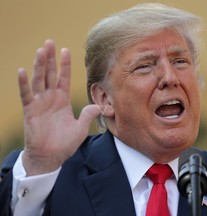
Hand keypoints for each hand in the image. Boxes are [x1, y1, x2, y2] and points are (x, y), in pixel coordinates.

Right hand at [18, 40, 100, 175]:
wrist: (51, 156)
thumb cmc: (65, 143)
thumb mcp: (80, 128)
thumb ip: (88, 115)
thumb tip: (99, 106)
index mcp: (62, 100)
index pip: (64, 78)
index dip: (65, 65)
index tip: (66, 50)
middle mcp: (51, 98)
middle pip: (50, 74)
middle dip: (50, 59)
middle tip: (50, 42)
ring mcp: (39, 103)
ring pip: (39, 80)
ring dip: (39, 65)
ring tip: (40, 50)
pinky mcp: (30, 110)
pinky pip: (26, 95)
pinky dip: (24, 83)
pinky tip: (22, 71)